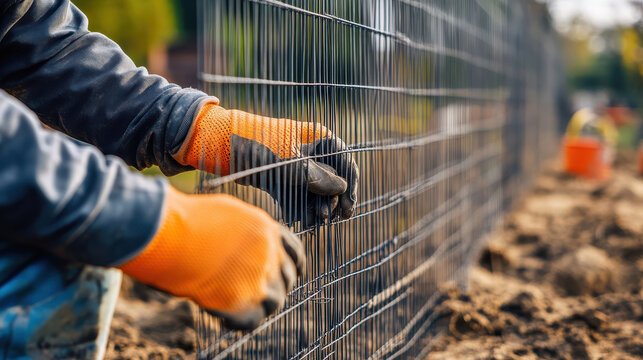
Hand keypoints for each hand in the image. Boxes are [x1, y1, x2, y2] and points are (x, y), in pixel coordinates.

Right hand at [118, 186, 304, 329]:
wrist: (169, 236)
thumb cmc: (188, 220)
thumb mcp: (227, 213)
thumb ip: (245, 230)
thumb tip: (245, 242)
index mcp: (267, 230)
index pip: (295, 252)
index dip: (293, 265)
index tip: (289, 273)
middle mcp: (270, 254)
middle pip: (286, 278)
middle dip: (275, 285)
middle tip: (256, 290)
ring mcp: (259, 280)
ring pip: (275, 301)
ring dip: (259, 304)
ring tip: (238, 303)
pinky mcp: (243, 303)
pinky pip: (253, 320)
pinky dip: (241, 321)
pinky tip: (226, 317)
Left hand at [173, 101, 358, 225]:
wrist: (222, 146)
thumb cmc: (260, 147)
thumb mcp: (294, 165)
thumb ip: (320, 179)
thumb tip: (342, 188)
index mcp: (318, 138)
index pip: (345, 160)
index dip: (350, 184)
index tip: (349, 206)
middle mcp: (309, 151)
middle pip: (330, 178)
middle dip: (331, 200)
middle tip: (332, 219)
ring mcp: (294, 165)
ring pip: (313, 189)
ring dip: (316, 207)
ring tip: (316, 223)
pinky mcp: (280, 178)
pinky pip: (295, 194)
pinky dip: (298, 207)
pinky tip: (299, 221)